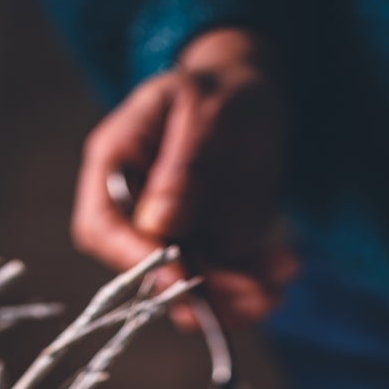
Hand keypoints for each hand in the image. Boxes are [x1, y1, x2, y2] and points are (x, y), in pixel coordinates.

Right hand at [70, 27, 297, 328]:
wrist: (251, 94)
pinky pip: (224, 283)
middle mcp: (137, 209)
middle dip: (199, 293)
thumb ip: (182, 165)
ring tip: (275, 290)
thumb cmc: (220, 88)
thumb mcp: (204, 109)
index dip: (135, 260)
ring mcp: (173, 235)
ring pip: (191, 288)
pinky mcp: (207, 249)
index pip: (102, 227)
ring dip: (233, 300)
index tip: (181, 274)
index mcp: (115, 163)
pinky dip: (254, 287)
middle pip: (148, 272)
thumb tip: (158, 224)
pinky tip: (285, 269)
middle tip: (252, 293)